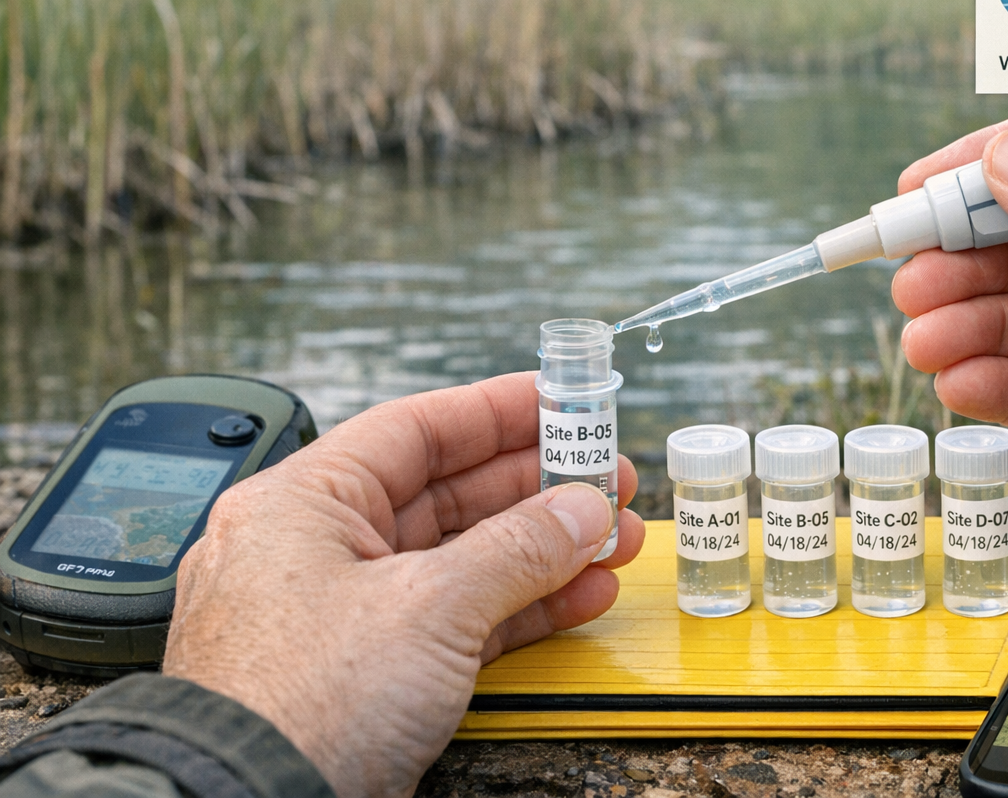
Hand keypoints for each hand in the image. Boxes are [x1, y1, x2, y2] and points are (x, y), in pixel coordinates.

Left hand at [162, 372, 644, 797]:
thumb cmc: (296, 708)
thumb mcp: (429, 607)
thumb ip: (518, 549)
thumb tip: (581, 511)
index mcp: (301, 504)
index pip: (413, 429)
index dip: (495, 411)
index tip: (561, 401)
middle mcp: (315, 552)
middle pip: (446, 494)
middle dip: (536, 488)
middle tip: (604, 478)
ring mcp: (344, 618)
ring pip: (461, 562)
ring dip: (543, 551)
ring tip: (611, 542)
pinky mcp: (369, 678)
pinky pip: (457, 621)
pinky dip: (519, 609)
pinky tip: (579, 596)